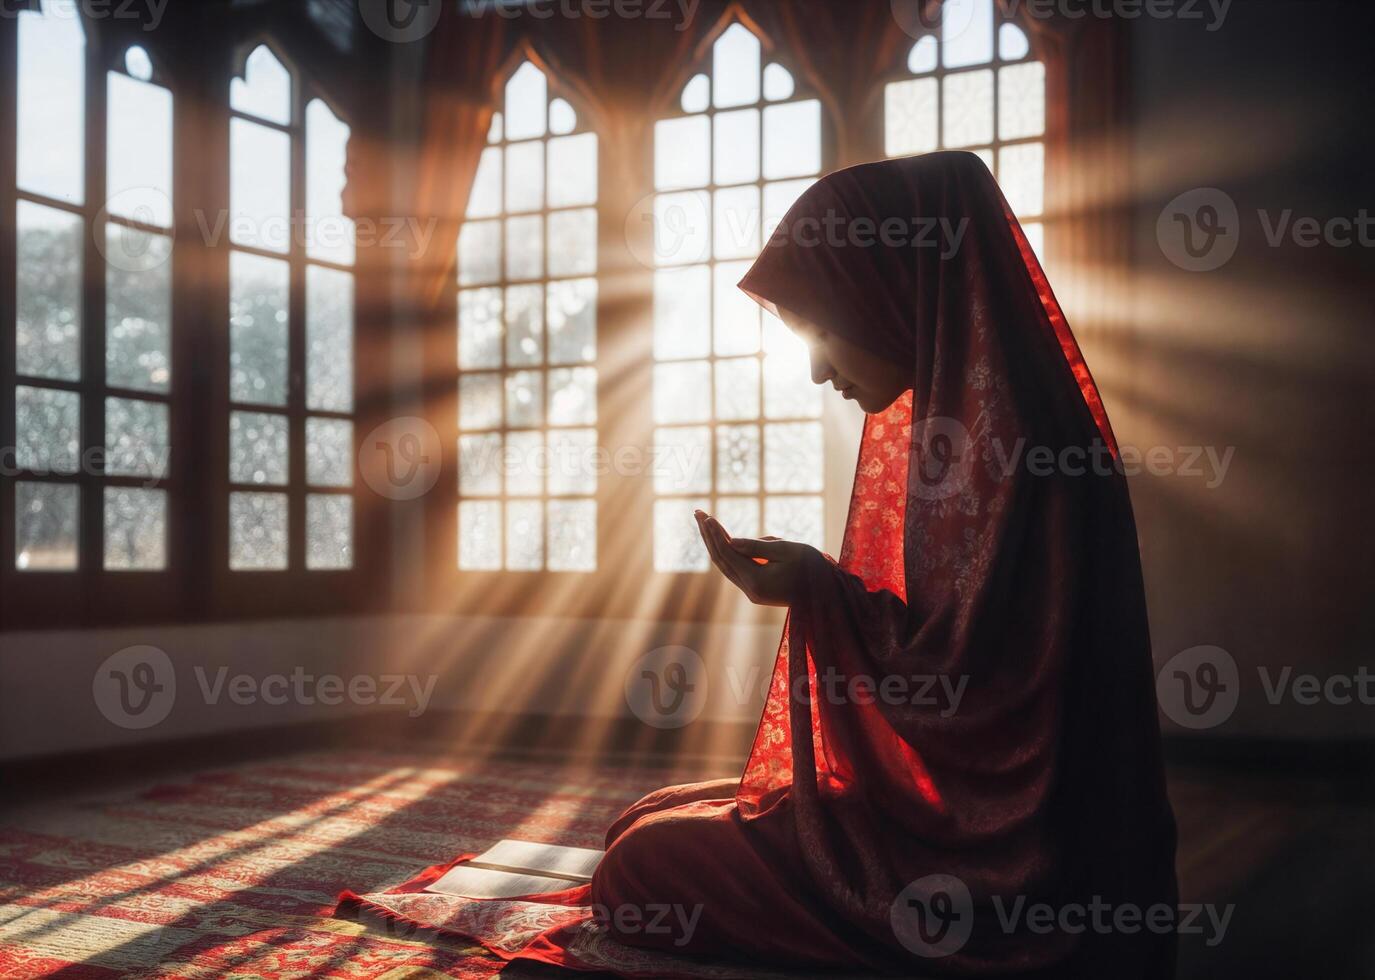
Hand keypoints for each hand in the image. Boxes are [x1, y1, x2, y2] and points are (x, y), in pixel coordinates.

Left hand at [694, 509, 813, 606]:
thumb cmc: (813, 567)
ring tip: (705, 521)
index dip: (715, 534)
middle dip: (708, 536)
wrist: (829, 594)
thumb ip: (758, 546)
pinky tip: (727, 536)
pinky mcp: (757, 590)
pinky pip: (737, 568)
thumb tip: (731, 541)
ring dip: (715, 543)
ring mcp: (753, 593)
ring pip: (726, 565)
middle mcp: (750, 590)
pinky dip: (730, 552)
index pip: (728, 554)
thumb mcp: (788, 550)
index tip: (707, 515)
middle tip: (698, 512)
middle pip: (721, 560)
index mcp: (757, 581)